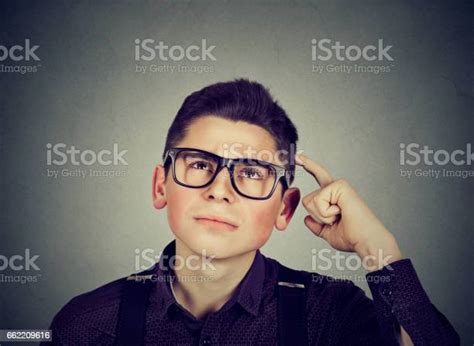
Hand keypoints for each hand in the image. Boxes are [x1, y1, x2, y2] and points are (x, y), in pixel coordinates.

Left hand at [296, 154, 401, 270]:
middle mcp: (336, 189)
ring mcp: (339, 186)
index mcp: (334, 197)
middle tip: (336, 221)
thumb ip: (316, 225)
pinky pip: (318, 201)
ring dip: (322, 216)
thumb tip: (307, 219)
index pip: (319, 177)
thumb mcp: (328, 233)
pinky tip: (340, 213)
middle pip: (307, 200)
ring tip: (339, 217)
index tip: (299, 156)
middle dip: (317, 217)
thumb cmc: (352, 238)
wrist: (366, 242)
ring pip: (311, 201)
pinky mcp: (340, 186)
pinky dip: (326, 214)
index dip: (309, 165)